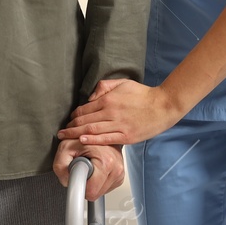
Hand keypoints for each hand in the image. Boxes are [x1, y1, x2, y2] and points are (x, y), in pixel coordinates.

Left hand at [53, 138, 124, 199]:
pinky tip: (96, 169)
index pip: (91, 192)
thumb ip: (61, 166)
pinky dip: (98, 181)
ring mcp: (120, 173)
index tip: (76, 181)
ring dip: (92, 183)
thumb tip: (66, 182)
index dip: (79, 187)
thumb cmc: (84, 138)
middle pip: (95, 194)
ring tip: (90, 167)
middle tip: (82, 169)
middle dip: (85, 184)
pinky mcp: (120, 176)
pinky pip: (105, 188)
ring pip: (100, 192)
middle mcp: (116, 168)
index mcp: (106, 162)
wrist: (99, 132)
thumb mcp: (65, 147)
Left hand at [57, 79, 183, 146]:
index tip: (68, 120)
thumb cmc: (143, 95)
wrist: (163, 106)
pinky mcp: (126, 136)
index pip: (84, 109)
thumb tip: (90, 97)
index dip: (73, 116)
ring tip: (66, 138)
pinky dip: (92, 140)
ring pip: (92, 130)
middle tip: (62, 132)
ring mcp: (119, 125)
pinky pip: (105, 139)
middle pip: (84, 121)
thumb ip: (104, 87)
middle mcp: (111, 112)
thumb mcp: (122, 83)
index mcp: (108, 99)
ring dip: (76, 134)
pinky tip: (82, 141)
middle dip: (71, 127)